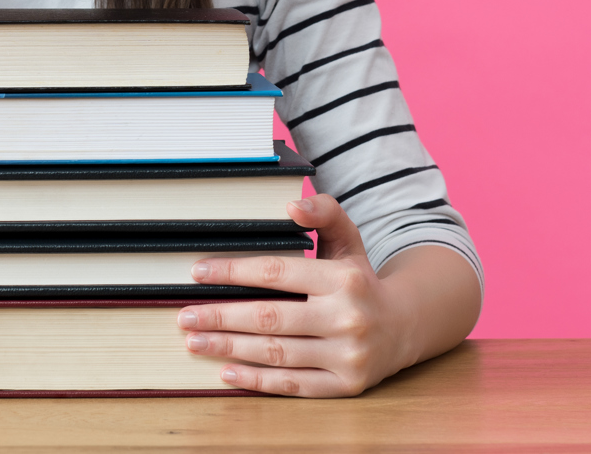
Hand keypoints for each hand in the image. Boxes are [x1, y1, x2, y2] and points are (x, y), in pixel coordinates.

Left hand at [178, 194, 416, 396]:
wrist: (406, 327)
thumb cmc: (360, 282)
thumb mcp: (349, 241)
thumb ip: (324, 214)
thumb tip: (292, 206)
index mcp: (343, 280)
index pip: (277, 273)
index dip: (233, 271)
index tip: (198, 273)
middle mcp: (348, 318)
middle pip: (269, 318)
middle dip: (220, 317)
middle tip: (184, 316)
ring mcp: (348, 355)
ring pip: (277, 353)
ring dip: (229, 348)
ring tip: (195, 342)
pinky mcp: (346, 385)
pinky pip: (293, 385)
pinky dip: (257, 381)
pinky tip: (226, 373)